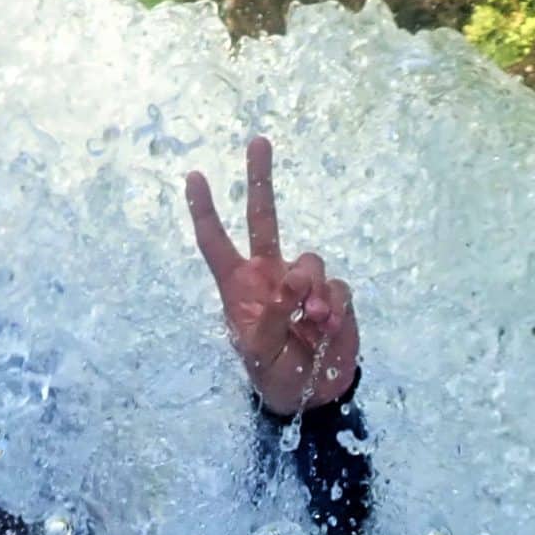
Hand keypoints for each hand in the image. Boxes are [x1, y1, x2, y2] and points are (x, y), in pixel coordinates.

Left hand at [185, 135, 359, 417]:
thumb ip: (274, 314)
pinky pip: (338, 287)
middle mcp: (269, 275)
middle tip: (257, 141)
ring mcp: (303, 283)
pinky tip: (329, 329)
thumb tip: (294, 283)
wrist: (311, 394)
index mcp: (239, 286)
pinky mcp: (335, 296)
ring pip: (310, 260)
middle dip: (260, 179)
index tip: (196, 176)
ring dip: (311, 288)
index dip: (205, 211)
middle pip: (264, 218)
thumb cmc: (274, 372)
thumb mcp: (260, 350)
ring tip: (312, 321)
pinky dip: (335, 307)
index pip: (216, 243)